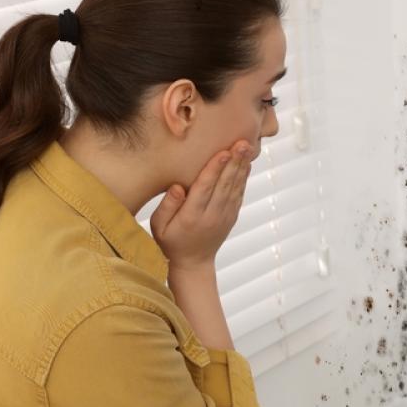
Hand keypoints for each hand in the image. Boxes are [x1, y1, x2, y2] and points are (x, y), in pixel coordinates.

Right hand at [149, 139, 254, 268]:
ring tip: (247, 147)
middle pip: (224, 185)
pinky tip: (246, 163)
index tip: (224, 152)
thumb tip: (177, 186)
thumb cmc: (170, 241)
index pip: (205, 188)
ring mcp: (224, 216)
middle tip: (243, 143)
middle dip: (234, 162)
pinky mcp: (231, 216)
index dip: (215, 169)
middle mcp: (211, 215)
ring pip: (234, 187)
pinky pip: (238, 194)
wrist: (193, 263)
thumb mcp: (158, 227)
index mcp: (191, 216)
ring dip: (242, 166)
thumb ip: (167, 206)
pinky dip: (243, 178)